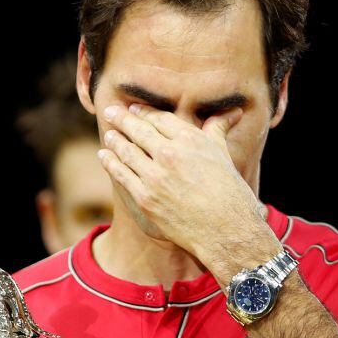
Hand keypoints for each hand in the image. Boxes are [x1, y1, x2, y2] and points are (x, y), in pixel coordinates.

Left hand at [96, 101, 270, 262]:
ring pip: (127, 151)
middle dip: (122, 119)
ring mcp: (155, 177)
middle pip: (139, 131)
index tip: (133, 108)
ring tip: (109, 134)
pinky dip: (110, 163)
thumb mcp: (223, 153)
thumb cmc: (229, 190)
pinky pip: (121, 175)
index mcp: (190, 139)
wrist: (225, 228)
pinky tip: (104, 156)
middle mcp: (170, 154)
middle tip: (111, 111)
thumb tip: (233, 111)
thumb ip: (218, 129)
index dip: (143, 112)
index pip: (159, 119)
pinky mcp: (145, 198)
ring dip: (114, 140)